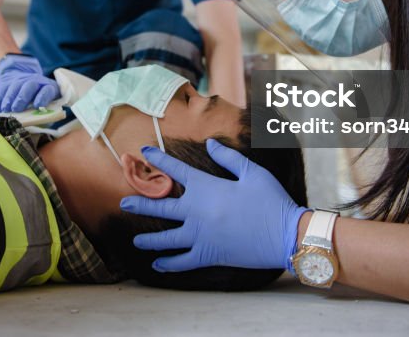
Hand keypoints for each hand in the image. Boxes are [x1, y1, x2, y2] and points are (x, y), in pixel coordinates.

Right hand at [0, 54, 59, 113]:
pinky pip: (1, 91)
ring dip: (9, 99)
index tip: (37, 106)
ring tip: (5, 111)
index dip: (42, 97)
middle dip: (22, 98)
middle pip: (29, 86)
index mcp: (48, 87)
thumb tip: (34, 127)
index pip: (47, 90)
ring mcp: (20, 80)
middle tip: (16, 109)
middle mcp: (34, 81)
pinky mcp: (7, 82)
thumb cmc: (40, 100)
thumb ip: (43, 117)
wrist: (27, 80)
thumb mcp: (46, 106)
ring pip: (14, 87)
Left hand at [120, 138, 307, 271]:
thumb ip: (228, 158)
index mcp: (207, 188)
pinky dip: (169, 264)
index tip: (144, 152)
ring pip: (166, 238)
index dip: (158, 159)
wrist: (285, 235)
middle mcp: (197, 211)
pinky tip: (158, 265)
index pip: (176, 170)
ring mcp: (201, 235)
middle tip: (124, 204)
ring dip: (148, 240)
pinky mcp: (209, 254)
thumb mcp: (252, 172)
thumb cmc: (271, 200)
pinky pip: (183, 261)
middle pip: (161, 207)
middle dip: (140, 204)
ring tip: (135, 240)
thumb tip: (209, 143)